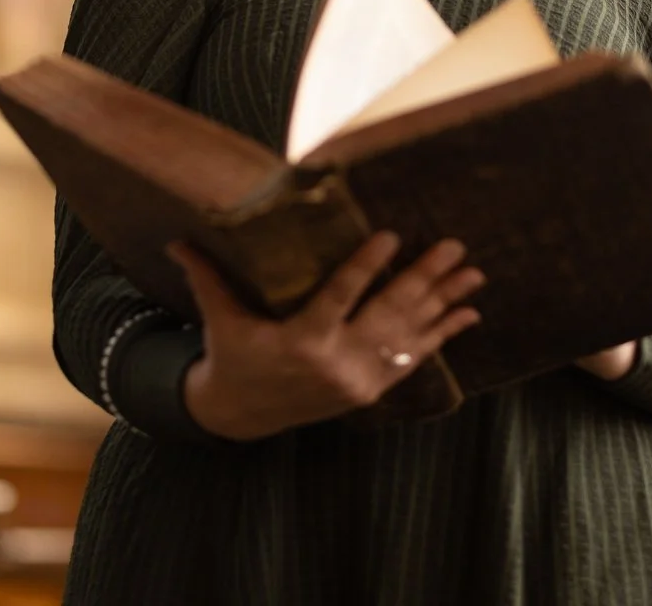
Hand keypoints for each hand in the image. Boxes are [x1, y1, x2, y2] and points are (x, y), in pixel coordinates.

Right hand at [171, 232, 483, 440]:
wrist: (243, 415)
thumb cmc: (232, 354)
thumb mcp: (220, 318)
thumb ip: (207, 277)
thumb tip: (177, 239)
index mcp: (302, 340)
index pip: (339, 297)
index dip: (366, 268)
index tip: (392, 236)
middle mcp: (337, 363)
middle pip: (388, 315)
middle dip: (424, 279)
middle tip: (453, 246)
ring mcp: (359, 380)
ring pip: (408, 335)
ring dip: (444, 302)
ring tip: (474, 273)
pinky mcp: (370, 389)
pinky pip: (413, 359)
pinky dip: (443, 335)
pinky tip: (469, 313)